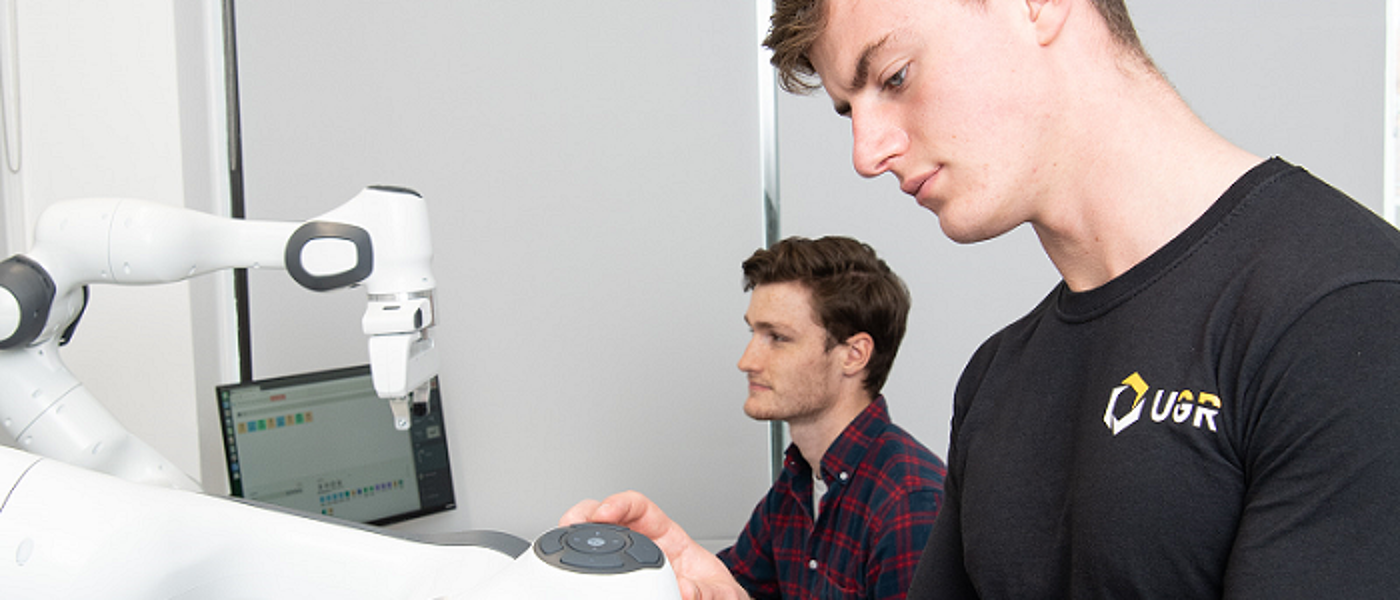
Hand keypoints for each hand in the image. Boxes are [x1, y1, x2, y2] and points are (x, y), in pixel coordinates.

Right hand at [561, 491, 749, 599]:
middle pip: (606, 518)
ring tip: (562, 543)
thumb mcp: (721, 593)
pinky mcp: (622, 583)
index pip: (639, 507)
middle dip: (585, 515)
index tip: (606, 513)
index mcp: (667, 536)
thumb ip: (706, 590)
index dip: (619, 504)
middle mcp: (644, 545)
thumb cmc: (716, 596)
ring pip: (595, 541)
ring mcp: (629, 563)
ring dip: (576, 538)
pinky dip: (581, 565)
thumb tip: (685, 589)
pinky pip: (597, 569)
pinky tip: (573, 570)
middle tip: (572, 525)